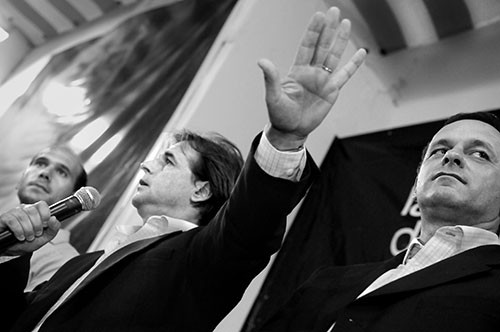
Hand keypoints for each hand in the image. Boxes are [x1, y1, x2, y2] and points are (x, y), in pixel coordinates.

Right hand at [0, 201, 59, 254]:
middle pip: (33, 211)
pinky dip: (18, 231)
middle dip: (36, 226)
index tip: (45, 226)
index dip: (45, 215)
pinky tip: (20, 237)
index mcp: (35, 211)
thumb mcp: (44, 237)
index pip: (42, 204)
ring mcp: (13, 212)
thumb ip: (53, 229)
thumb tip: (54, 218)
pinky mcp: (4, 218)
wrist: (13, 251)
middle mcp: (24, 209)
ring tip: (28, 237)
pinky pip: (12, 221)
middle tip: (35, 235)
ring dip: (27, 230)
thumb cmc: (28, 242)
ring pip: (22, 216)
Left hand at [258, 7, 365, 149]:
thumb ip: (271, 78)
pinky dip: (353, 64)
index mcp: (297, 70)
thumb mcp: (273, 96)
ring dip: (340, 40)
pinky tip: (361, 53)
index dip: (313, 31)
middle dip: (328, 28)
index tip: (319, 16)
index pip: (307, 46)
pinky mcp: (332, 91)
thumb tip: (262, 61)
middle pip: (322, 45)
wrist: (291, 130)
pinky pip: (345, 75)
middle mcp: (311, 72)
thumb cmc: (280, 114)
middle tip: (334, 11)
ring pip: (333, 56)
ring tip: (346, 23)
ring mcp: (323, 80)